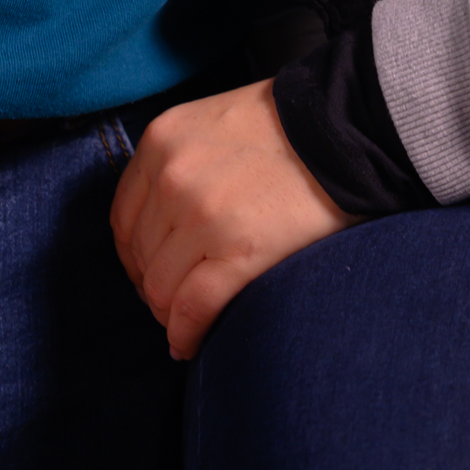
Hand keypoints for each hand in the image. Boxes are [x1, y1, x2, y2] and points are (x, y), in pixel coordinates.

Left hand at [111, 79, 352, 359]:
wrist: (346, 126)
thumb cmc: (286, 127)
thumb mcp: (211, 125)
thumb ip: (178, 165)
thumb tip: (159, 231)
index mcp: (161, 141)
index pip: (123, 220)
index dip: (136, 257)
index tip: (153, 273)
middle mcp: (172, 177)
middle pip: (142, 259)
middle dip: (156, 287)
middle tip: (178, 302)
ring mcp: (202, 216)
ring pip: (160, 291)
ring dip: (171, 315)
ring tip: (190, 322)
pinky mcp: (237, 252)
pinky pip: (191, 311)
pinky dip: (186, 336)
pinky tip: (192, 344)